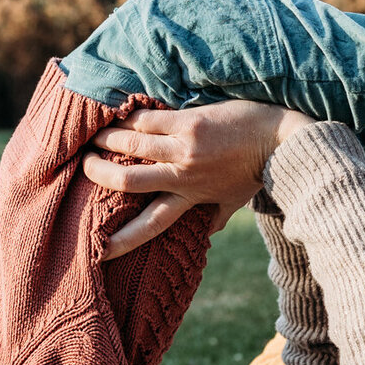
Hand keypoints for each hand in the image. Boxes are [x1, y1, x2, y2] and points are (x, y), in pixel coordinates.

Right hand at [83, 100, 312, 258]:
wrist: (280, 141)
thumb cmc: (254, 171)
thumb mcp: (232, 203)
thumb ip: (213, 219)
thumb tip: (204, 236)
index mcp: (190, 200)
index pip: (151, 225)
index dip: (124, 240)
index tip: (100, 250)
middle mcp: (183, 176)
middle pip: (129, 181)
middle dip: (100, 173)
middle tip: (83, 166)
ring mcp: (185, 148)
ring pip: (132, 145)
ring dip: (108, 140)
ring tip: (94, 138)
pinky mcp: (190, 122)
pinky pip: (149, 120)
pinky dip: (129, 118)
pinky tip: (116, 114)